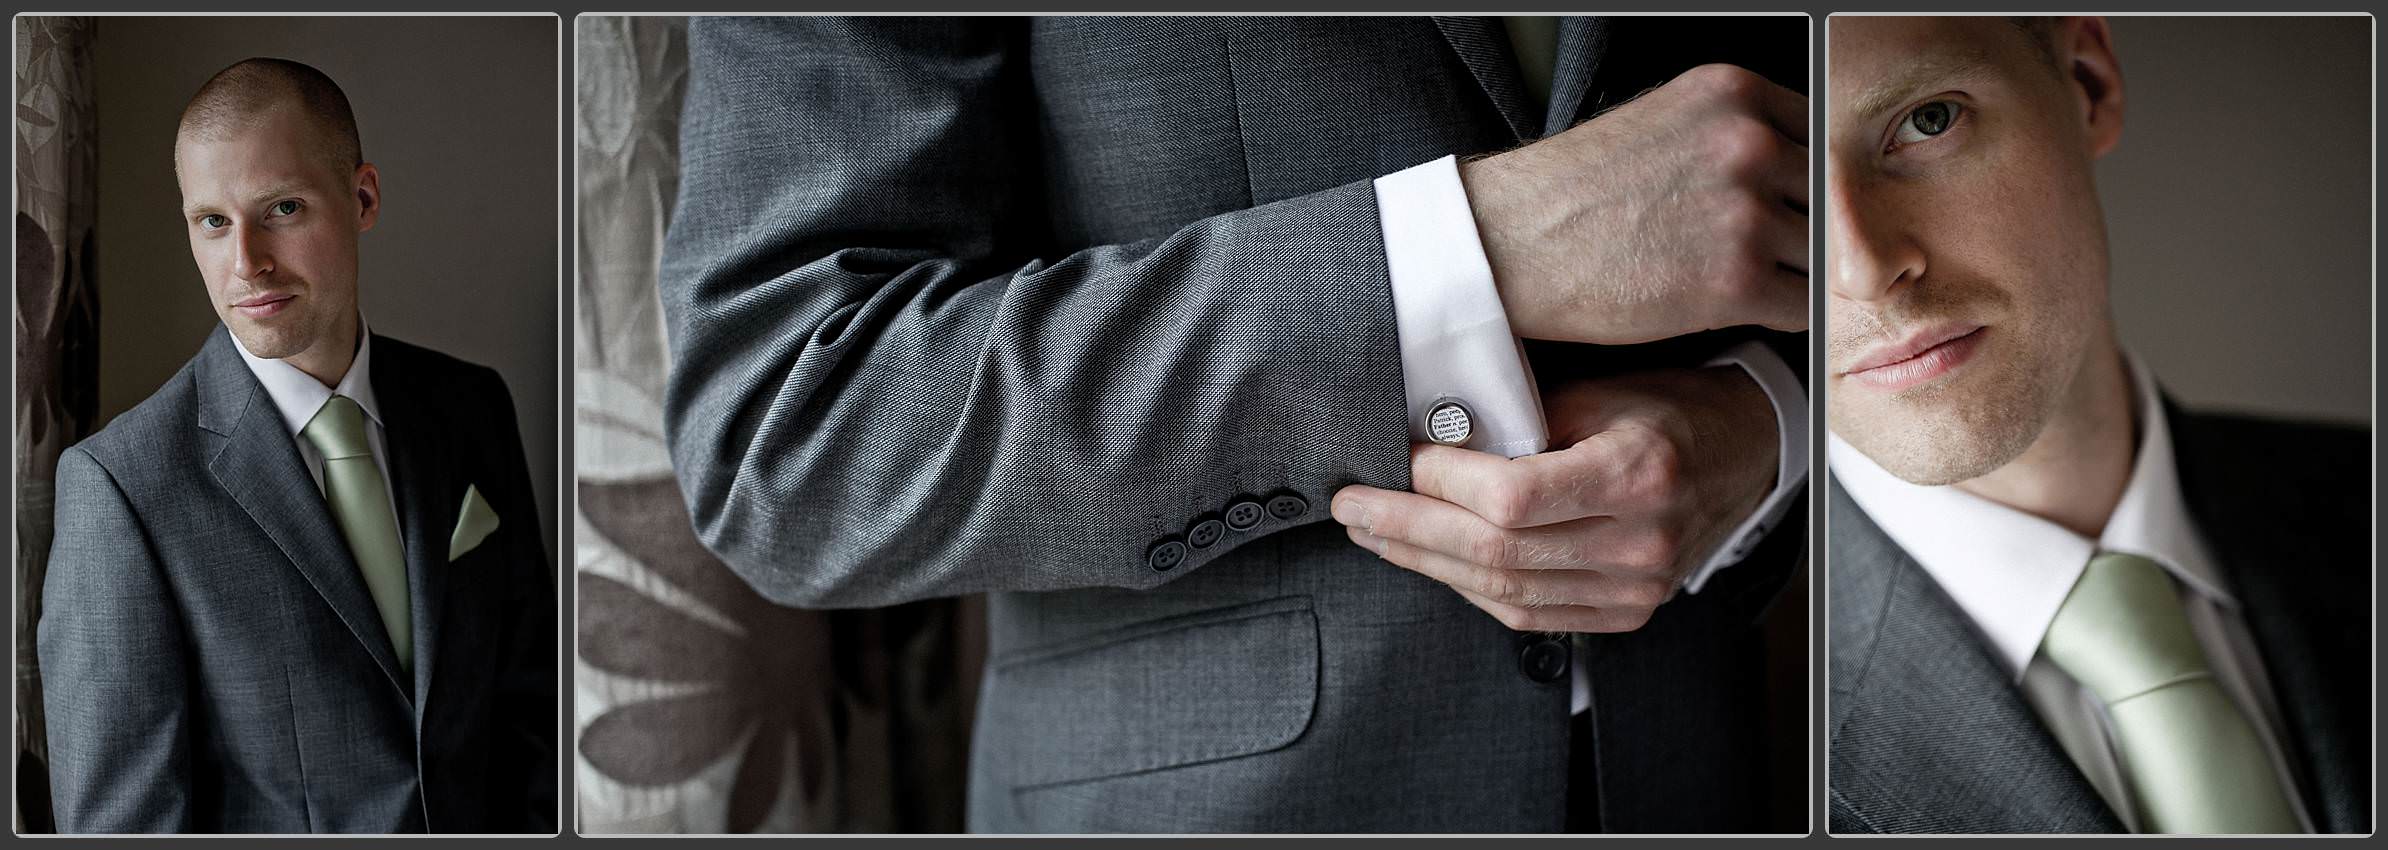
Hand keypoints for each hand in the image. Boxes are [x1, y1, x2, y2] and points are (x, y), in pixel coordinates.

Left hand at [1331, 366, 1778, 631]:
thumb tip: (1423, 436)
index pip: (1509, 496)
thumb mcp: (1596, 391)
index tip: (1390, 460)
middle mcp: (1641, 541)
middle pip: (1495, 551)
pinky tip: (1428, 560)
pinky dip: (1469, 588)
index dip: (1437, 483)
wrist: (1741, 452)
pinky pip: (1528, 614)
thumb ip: (1517, 419)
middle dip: (1407, 528)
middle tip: (1350, 506)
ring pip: (1502, 591)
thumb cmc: (1662, 407)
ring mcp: (1637, 587)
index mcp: (1637, 473)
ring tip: (1373, 534)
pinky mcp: (1627, 611)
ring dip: (1426, 562)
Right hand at [1462, 63, 1808, 344]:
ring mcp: (1746, 212)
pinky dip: (1786, 315)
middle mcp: (1749, 142)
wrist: (1511, 245)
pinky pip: (1805, 305)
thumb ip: (1732, 132)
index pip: (1821, 133)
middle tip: (1780, 253)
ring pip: (1823, 252)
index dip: (1808, 176)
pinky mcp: (1737, 281)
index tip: (1790, 204)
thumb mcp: (1663, 123)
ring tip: (1758, 282)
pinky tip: (1748, 309)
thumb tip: (1793, 171)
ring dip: (1797, 273)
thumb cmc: (1573, 193)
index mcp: (1734, 93)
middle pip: (1828, 193)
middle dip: (1808, 226)